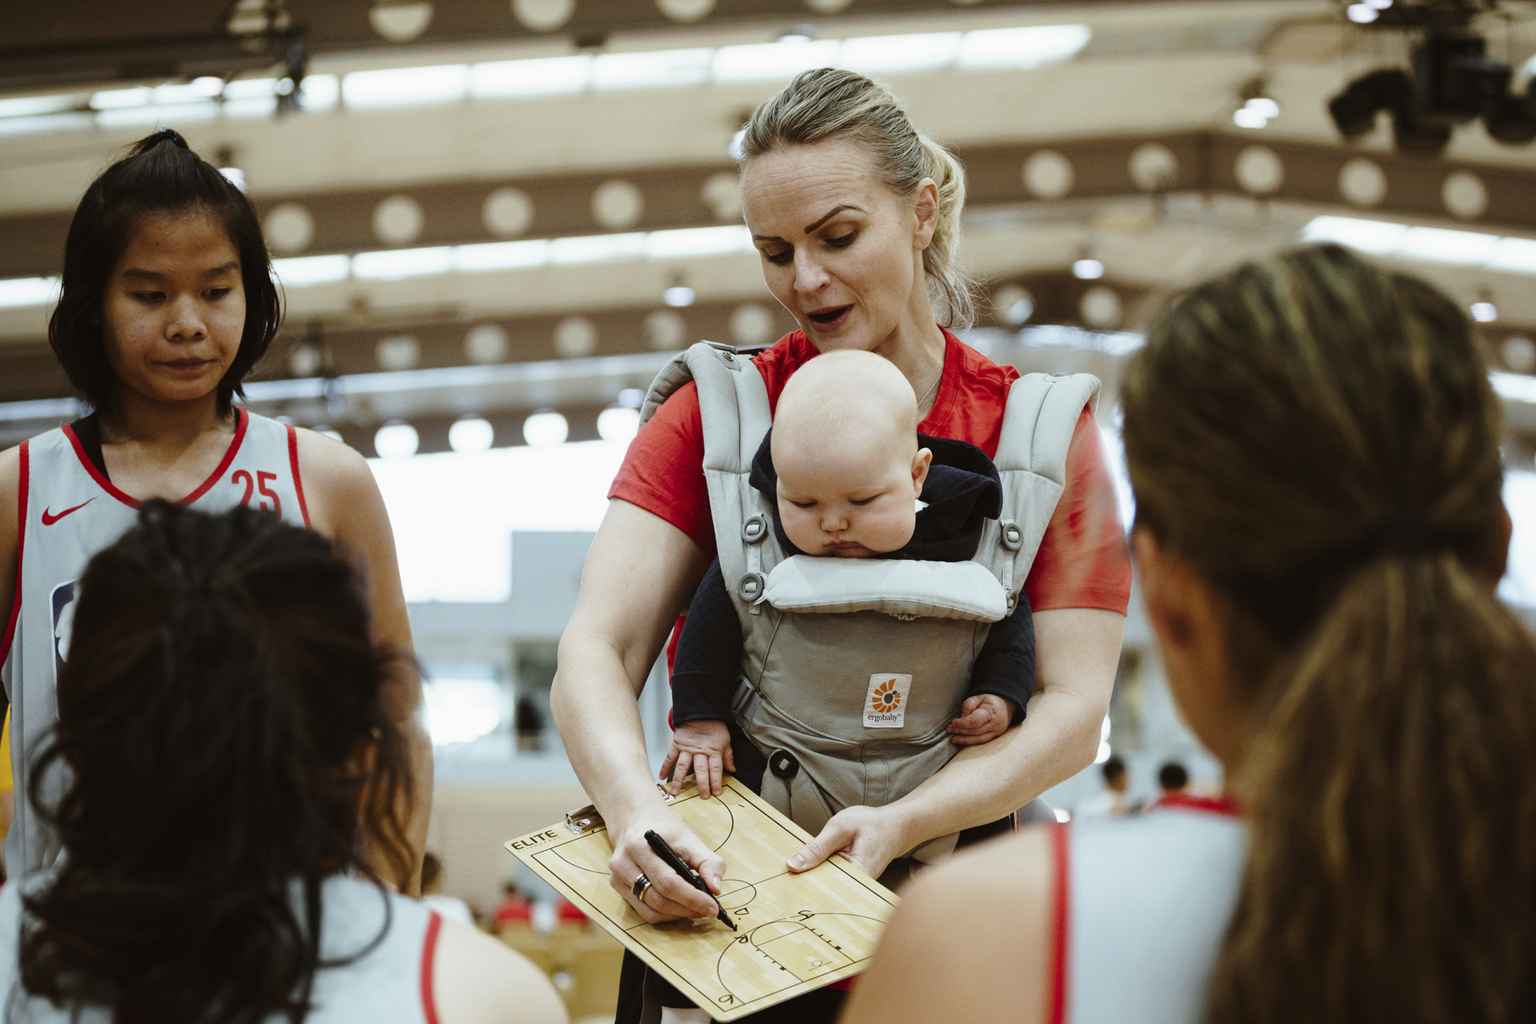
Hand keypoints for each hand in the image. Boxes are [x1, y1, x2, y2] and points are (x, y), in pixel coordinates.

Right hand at [606, 806, 726, 923]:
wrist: (636, 819)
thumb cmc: (664, 830)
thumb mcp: (689, 838)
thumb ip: (708, 862)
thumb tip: (716, 888)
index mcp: (640, 846)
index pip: (668, 882)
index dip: (692, 899)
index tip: (713, 908)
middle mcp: (623, 864)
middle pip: (658, 900)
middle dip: (687, 909)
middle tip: (708, 910)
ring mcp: (617, 879)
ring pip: (650, 911)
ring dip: (677, 915)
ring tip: (695, 908)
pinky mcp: (618, 889)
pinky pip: (643, 912)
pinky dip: (665, 914)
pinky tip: (679, 906)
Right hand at [659, 719, 734, 797]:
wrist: (701, 712)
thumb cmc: (714, 727)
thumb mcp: (725, 740)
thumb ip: (728, 756)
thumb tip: (732, 770)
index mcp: (713, 750)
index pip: (715, 769)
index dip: (716, 781)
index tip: (716, 792)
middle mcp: (700, 751)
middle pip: (701, 770)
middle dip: (702, 784)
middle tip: (702, 796)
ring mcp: (687, 748)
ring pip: (682, 766)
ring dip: (679, 780)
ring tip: (676, 792)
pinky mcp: (677, 744)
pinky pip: (670, 757)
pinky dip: (665, 766)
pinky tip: (661, 776)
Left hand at [785, 804, 908, 880]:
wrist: (896, 825)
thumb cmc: (872, 824)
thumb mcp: (840, 828)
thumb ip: (816, 847)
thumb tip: (792, 865)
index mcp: (857, 876)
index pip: (824, 890)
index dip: (802, 890)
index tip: (782, 892)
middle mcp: (856, 887)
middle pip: (823, 891)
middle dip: (804, 886)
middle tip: (779, 888)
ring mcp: (854, 885)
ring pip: (826, 886)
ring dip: (811, 880)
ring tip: (789, 880)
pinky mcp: (850, 880)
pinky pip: (830, 881)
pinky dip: (819, 875)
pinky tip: (806, 872)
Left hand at [947, 694, 1014, 746]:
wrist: (1006, 704)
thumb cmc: (989, 700)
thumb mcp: (978, 697)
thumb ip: (968, 706)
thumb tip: (961, 719)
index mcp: (991, 711)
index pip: (975, 721)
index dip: (963, 723)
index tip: (953, 722)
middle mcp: (995, 723)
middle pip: (975, 731)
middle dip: (960, 731)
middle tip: (949, 730)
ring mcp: (997, 731)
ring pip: (979, 739)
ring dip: (964, 740)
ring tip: (953, 739)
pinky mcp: (996, 736)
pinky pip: (982, 741)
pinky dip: (971, 744)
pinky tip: (962, 744)